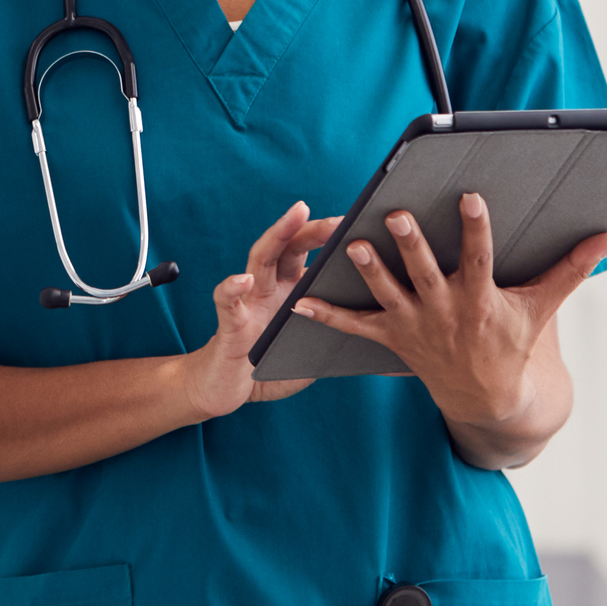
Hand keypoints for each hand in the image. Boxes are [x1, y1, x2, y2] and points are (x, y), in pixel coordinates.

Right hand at [177, 202, 340, 419]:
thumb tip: (379, 329)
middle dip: (311, 228)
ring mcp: (248, 301)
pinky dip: (232, 288)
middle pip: (288, 247)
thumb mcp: (311, 348)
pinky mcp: (229, 324)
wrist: (227, 390)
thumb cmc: (271, 366)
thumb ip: (334, 332)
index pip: (309, 255)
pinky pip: (227, 302)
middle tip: (339, 219)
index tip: (360, 227)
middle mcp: (269, 287)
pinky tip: (243, 280)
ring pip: (260, 259)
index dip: (331, 240)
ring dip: (278, 235)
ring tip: (297, 215)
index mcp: (290, 291)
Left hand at [291, 192, 606, 432]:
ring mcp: (415, 325)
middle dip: (412, 245)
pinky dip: (328, 316)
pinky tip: (301, 301)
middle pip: (426, 272)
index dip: (476, 227)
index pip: (480, 257)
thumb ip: (573, 267)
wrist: (489, 398)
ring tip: (352, 244)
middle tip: (397, 216)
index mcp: (481, 298)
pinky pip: (355, 328)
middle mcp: (445, 310)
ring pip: (388, 294)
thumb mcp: (543, 306)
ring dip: (369, 271)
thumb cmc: (514, 341)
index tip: (471, 196)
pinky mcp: (392, 338)